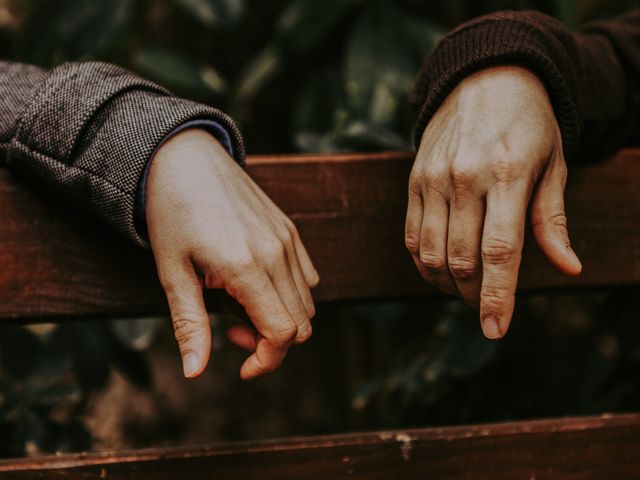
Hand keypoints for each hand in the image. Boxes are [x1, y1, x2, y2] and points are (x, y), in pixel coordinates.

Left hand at [146, 129, 318, 379]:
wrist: (184, 157)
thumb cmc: (170, 213)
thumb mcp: (172, 272)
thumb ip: (190, 324)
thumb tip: (194, 371)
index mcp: (246, 266)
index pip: (282, 332)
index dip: (267, 360)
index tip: (242, 367)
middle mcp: (277, 253)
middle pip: (302, 324)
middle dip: (272, 344)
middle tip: (231, 330)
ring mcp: (288, 239)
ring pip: (307, 303)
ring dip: (281, 319)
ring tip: (240, 305)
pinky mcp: (290, 229)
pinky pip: (307, 276)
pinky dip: (290, 295)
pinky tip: (256, 283)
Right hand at [405, 66, 580, 338]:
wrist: (482, 78)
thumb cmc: (528, 124)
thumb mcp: (553, 164)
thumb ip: (553, 220)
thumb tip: (569, 268)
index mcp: (506, 174)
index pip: (499, 250)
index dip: (497, 297)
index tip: (496, 330)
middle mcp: (463, 178)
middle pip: (460, 259)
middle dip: (473, 295)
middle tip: (487, 306)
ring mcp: (432, 179)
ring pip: (429, 254)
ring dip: (446, 284)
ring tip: (466, 289)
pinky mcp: (413, 181)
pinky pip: (411, 237)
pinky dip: (424, 264)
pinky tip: (442, 268)